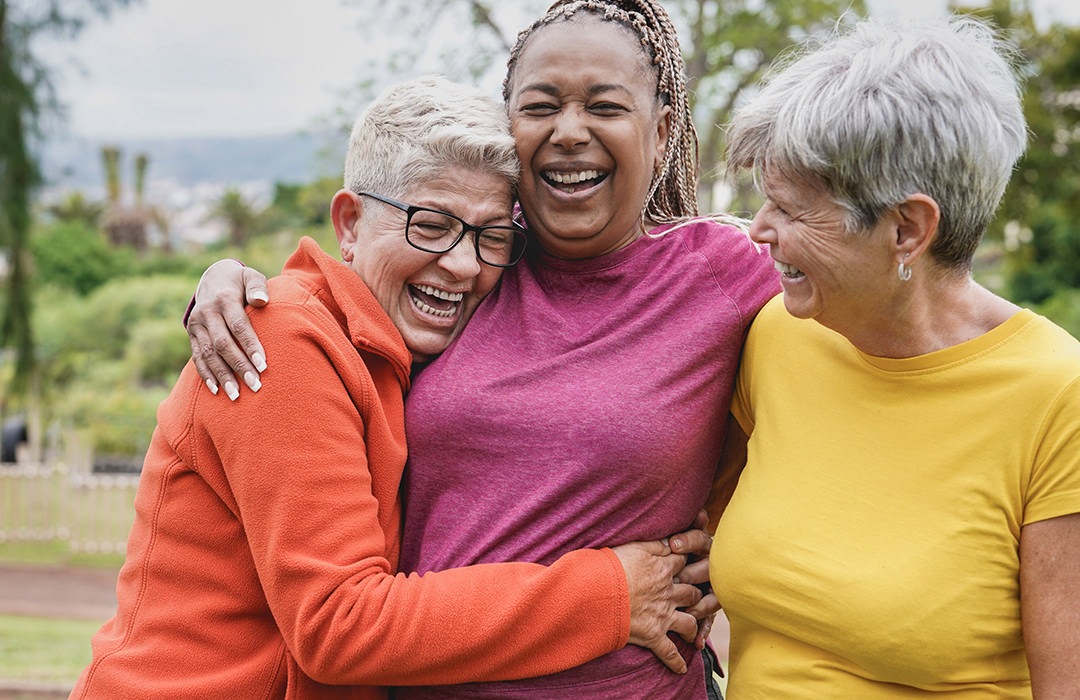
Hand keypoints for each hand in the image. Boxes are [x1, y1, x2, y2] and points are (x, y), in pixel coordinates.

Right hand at [186, 260, 269, 399]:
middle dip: (239, 366)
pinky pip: (197, 356)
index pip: (238, 326)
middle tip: (255, 386)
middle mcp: (207, 312)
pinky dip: (206, 374)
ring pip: (208, 354)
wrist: (213, 278)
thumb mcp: (251, 276)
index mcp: (224, 299)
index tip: (263, 366)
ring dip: (222, 376)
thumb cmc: (241, 282)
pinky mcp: (192, 334)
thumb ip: (257, 286)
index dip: (250, 346)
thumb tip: (262, 300)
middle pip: (222, 344)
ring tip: (237, 396)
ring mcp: (197, 324)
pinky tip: (217, 390)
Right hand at [612, 540, 700, 673]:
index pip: (683, 563)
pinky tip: (682, 668)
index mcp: (662, 568)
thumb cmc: (610, 566)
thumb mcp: (633, 545)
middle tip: (697, 597)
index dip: (686, 562)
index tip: (687, 562)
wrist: (598, 591)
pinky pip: (669, 652)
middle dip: (696, 594)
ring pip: (689, 622)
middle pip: (692, 592)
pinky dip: (677, 662)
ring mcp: (663, 614)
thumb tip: (669, 541)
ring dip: (694, 627)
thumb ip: (654, 544)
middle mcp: (668, 592)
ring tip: (694, 632)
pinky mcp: (654, 635)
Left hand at [670, 519, 720, 648]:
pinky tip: (696, 640)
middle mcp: (713, 565)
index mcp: (705, 544)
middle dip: (692, 574)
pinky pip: (709, 618)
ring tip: (688, 609)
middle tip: (679, 578)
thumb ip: (688, 528)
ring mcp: (715, 586)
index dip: (687, 541)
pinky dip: (703, 629)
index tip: (672, 544)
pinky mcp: (711, 605)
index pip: (700, 539)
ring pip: (712, 596)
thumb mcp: (680, 538)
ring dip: (700, 603)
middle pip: (708, 568)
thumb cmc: (679, 548)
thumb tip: (700, 513)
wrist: (689, 566)